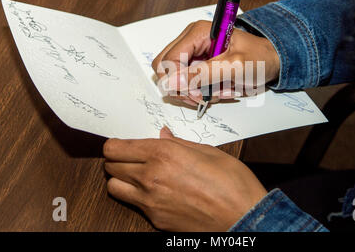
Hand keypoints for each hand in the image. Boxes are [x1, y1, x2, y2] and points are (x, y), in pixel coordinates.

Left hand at [103, 127, 267, 230]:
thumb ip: (179, 142)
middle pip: (111, 165)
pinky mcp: (155, 219)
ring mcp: (151, 201)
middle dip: (116, 159)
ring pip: (114, 187)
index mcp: (164, 154)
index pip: (117, 147)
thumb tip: (164, 135)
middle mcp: (151, 177)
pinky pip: (133, 205)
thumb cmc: (232, 183)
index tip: (118, 144)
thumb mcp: (207, 151)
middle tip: (129, 156)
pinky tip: (155, 192)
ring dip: (120, 179)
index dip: (114, 144)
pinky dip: (137, 197)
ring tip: (135, 175)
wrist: (243, 216)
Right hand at [152, 20, 279, 105]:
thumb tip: (173, 82)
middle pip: (166, 69)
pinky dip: (200, 92)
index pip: (167, 59)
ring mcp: (194, 54)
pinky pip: (187, 84)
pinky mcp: (198, 65)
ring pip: (175, 80)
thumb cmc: (259, 57)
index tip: (193, 92)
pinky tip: (217, 90)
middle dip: (183, 87)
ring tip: (216, 92)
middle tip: (202, 95)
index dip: (176, 80)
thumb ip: (203, 74)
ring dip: (194, 91)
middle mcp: (192, 41)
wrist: (272, 61)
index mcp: (198, 33)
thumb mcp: (234, 66)